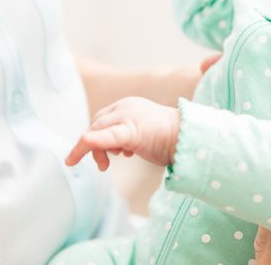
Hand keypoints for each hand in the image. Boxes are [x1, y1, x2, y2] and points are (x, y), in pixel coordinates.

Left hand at [65, 96, 179, 169]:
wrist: (189, 138)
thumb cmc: (169, 139)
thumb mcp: (142, 133)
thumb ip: (126, 135)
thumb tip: (114, 149)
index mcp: (128, 105)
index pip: (102, 118)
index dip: (96, 136)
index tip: (100, 154)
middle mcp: (125, 106)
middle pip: (97, 124)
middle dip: (93, 146)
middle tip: (102, 165)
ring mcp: (128, 116)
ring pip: (97, 130)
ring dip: (94, 150)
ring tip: (105, 165)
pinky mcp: (131, 130)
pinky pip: (106, 136)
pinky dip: (92, 142)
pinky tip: (81, 146)